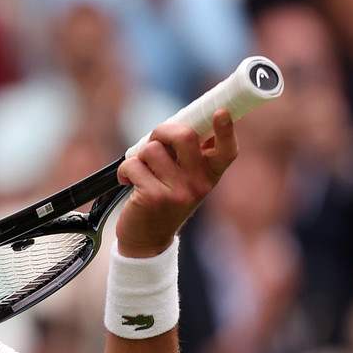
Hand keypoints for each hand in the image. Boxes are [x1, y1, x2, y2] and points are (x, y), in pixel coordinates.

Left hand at [114, 109, 237, 257]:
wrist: (147, 240)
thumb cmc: (165, 201)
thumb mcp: (186, 181)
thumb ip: (189, 155)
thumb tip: (185, 122)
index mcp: (210, 175)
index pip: (227, 151)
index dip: (226, 130)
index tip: (221, 112)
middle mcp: (199, 184)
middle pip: (184, 136)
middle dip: (162, 131)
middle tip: (154, 142)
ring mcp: (178, 192)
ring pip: (153, 149)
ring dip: (140, 155)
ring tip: (141, 170)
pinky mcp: (153, 197)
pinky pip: (134, 164)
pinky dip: (125, 169)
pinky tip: (127, 181)